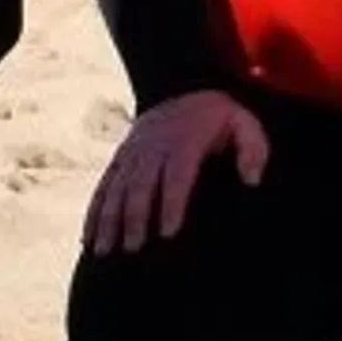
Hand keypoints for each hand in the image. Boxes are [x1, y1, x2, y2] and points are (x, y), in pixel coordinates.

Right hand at [82, 91, 271, 254]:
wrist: (184, 90)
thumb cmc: (220, 120)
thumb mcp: (244, 125)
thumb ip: (253, 150)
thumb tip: (252, 179)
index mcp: (184, 142)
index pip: (175, 176)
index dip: (170, 204)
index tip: (167, 233)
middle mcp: (152, 147)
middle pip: (140, 185)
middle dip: (135, 218)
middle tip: (134, 248)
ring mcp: (132, 153)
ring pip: (115, 188)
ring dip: (108, 220)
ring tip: (104, 250)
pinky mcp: (119, 160)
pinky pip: (103, 187)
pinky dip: (94, 213)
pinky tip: (88, 239)